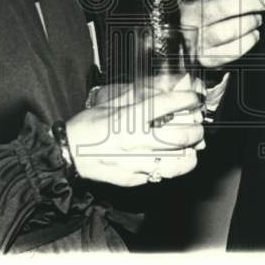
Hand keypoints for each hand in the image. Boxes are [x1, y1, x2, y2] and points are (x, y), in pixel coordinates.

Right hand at [65, 87, 204, 186]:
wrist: (67, 153)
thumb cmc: (90, 124)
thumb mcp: (113, 100)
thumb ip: (143, 93)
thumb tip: (170, 84)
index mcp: (127, 117)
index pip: (167, 105)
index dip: (187, 99)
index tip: (194, 99)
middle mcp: (132, 141)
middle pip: (178, 136)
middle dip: (195, 130)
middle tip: (197, 126)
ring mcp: (132, 163)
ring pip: (174, 162)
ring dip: (189, 154)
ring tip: (190, 148)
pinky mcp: (131, 180)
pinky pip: (159, 175)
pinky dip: (170, 167)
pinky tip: (171, 159)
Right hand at [179, 0, 264, 68]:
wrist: (195, 41)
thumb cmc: (207, 4)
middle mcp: (187, 18)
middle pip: (218, 9)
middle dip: (248, 3)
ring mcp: (194, 40)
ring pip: (224, 32)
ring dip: (248, 23)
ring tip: (258, 18)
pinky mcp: (204, 59)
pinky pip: (228, 53)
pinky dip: (246, 42)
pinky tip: (253, 34)